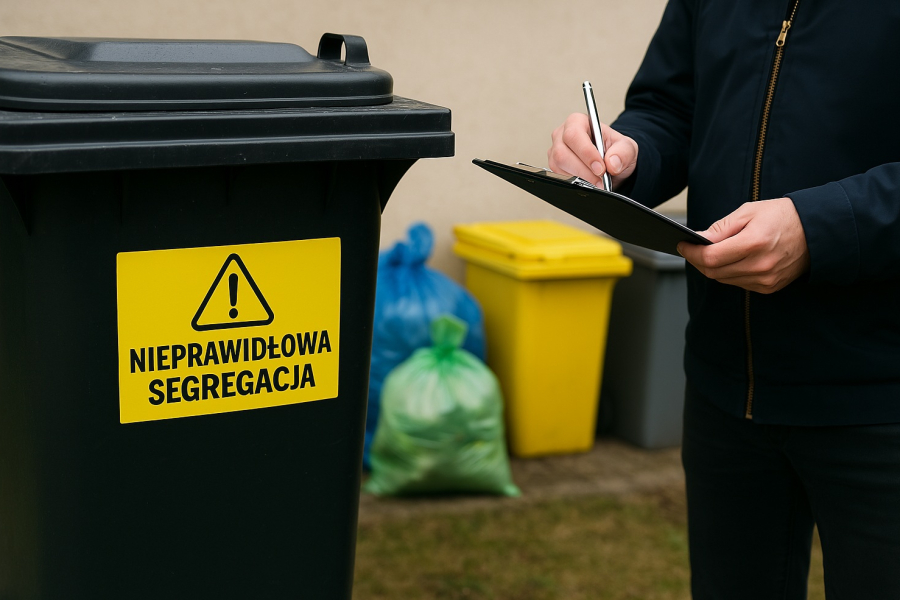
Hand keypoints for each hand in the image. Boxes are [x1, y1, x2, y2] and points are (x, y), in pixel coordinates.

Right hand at [548, 113, 637, 188]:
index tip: (600, 168)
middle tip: (600, 180)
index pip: (574, 135)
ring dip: (580, 178)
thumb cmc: (614, 150)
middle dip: (583, 170)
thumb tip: (612, 163)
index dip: (586, 153)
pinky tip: (587, 183)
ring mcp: (555, 150)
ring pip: (559, 166)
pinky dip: (574, 183)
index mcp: (577, 121)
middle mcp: (562, 134)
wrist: (610, 164)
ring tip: (597, 183)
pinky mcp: (553, 165)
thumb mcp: (627, 148)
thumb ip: (623, 153)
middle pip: (562, 153)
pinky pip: (558, 177)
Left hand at [676, 198, 809, 293]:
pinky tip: (732, 260)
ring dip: (713, 268)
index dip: (691, 253)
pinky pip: (738, 283)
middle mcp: (760, 265)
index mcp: (754, 243)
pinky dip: (729, 273)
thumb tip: (697, 240)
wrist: (817, 231)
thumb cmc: (782, 216)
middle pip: (713, 272)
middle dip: (698, 261)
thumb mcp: (749, 212)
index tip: (682, 245)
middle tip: (692, 249)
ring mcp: (766, 279)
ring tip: (711, 253)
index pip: (710, 257)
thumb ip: (720, 228)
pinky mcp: (769, 287)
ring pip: (724, 280)